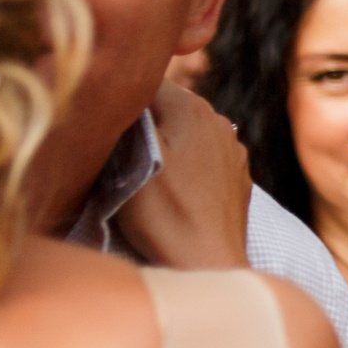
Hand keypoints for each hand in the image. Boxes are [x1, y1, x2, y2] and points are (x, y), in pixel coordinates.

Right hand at [115, 81, 252, 268]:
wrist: (208, 263)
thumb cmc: (165, 213)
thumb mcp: (131, 158)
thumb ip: (131, 118)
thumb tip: (126, 97)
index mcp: (194, 108)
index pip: (149, 84)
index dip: (124, 103)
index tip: (109, 129)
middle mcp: (221, 122)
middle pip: (169, 108)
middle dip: (146, 125)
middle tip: (123, 156)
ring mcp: (234, 151)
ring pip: (186, 134)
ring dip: (166, 147)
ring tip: (148, 178)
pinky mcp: (238, 177)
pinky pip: (203, 159)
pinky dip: (186, 167)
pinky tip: (174, 192)